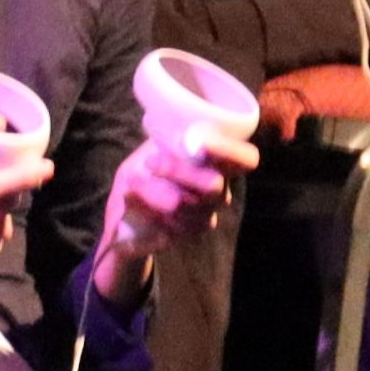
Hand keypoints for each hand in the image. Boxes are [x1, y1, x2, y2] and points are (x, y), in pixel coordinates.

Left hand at [90, 119, 256, 297]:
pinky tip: (129, 198)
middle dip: (179, 171)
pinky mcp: (174, 238)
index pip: (245, 160)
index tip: (201, 143)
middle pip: (213, 186)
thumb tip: (179, 132)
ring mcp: (198, 220)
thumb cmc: (147, 169)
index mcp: (218, 166)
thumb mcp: (156, 147)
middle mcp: (216, 195)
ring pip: (179, 205)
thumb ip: (171, 139)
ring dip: (150, 188)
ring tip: (132, 180)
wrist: (124, 211)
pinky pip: (157, 225)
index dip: (230, 152)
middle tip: (150, 162)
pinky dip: (139, 208)